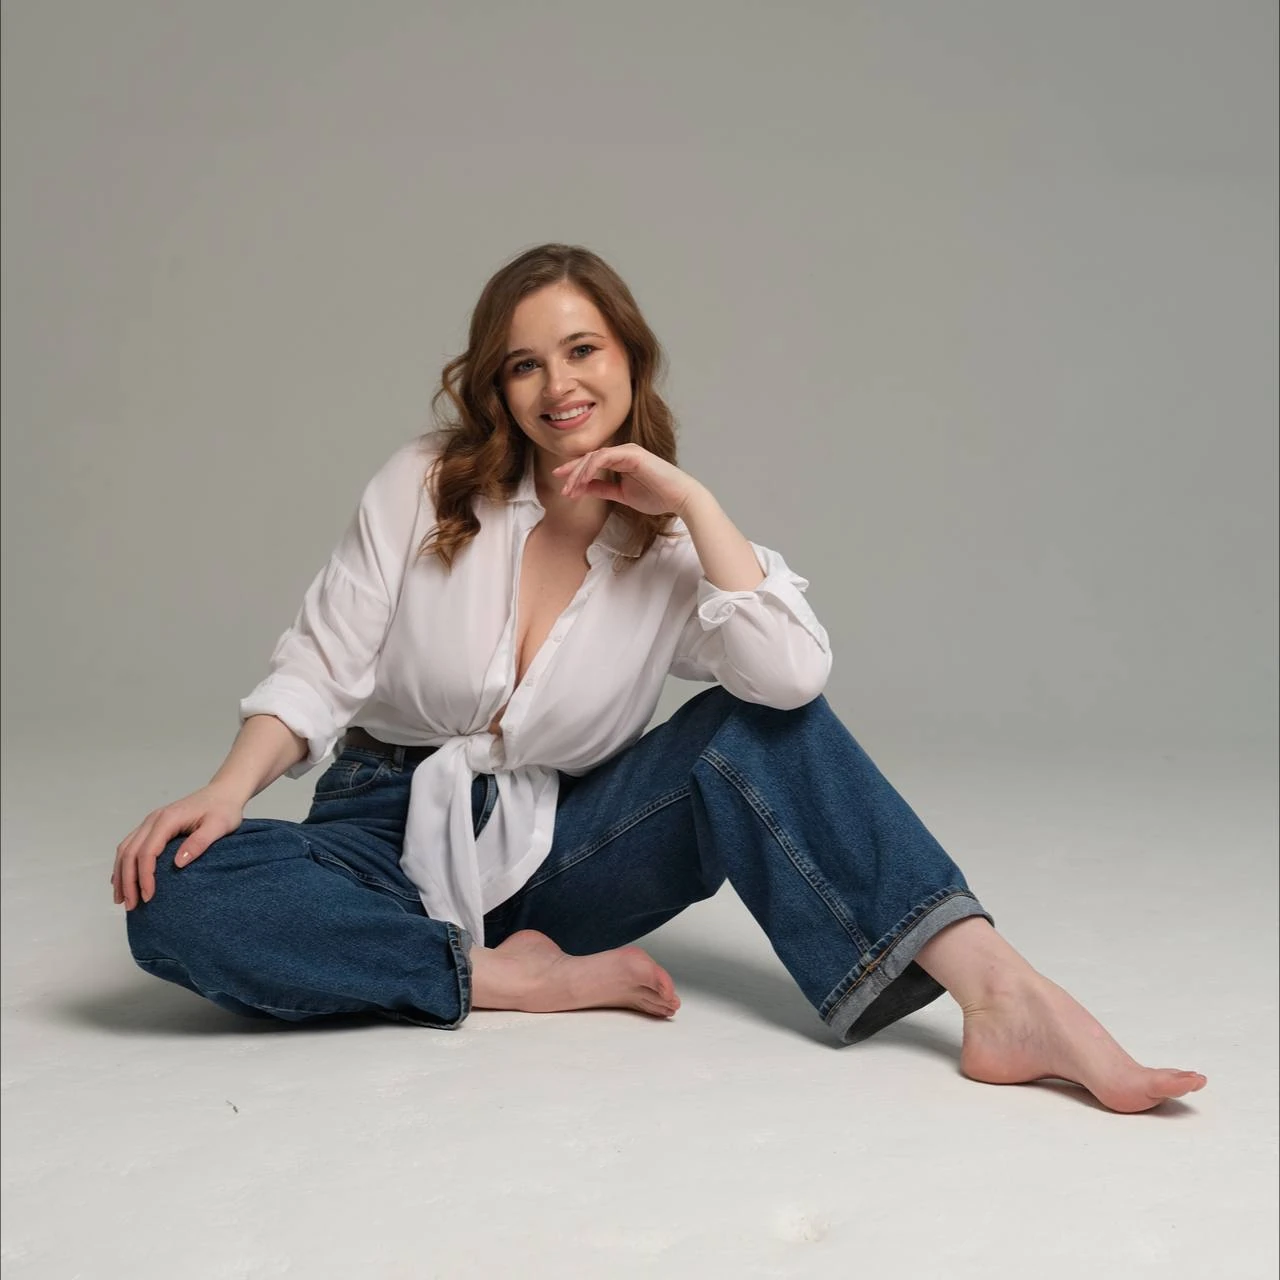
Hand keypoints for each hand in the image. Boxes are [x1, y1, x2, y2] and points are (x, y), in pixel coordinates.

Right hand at [111, 785, 245, 909]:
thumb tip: (178, 863)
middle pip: (130, 853)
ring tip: (122, 899)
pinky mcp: (153, 826)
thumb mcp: (219, 826)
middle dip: (128, 881)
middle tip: (131, 906)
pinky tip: (123, 880)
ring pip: (125, 849)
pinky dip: (123, 864)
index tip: (148, 897)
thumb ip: (200, 842)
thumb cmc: (224, 809)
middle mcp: (154, 819)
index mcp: (167, 819)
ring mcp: (151, 822)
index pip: (147, 852)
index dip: (145, 877)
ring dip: (121, 874)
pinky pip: (131, 845)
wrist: (224, 793)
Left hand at [551, 443, 702, 518]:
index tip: (562, 485)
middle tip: (562, 489)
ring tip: (571, 489)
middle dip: (572, 473)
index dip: (575, 472)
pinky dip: (591, 469)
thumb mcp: (622, 495)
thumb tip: (582, 489)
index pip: (592, 463)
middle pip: (589, 458)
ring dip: (579, 473)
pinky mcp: (631, 454)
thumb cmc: (657, 496)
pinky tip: (583, 481)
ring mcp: (627, 451)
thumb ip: (603, 490)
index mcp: (621, 459)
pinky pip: (604, 458)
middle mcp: (622, 452)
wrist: (679, 498)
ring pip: (594, 457)